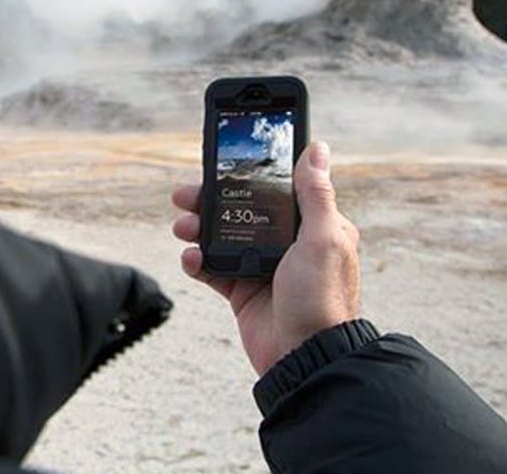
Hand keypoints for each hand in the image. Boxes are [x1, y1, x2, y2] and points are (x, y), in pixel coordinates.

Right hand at [172, 141, 360, 375]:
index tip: (221, 162)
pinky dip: (196, 261)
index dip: (248, 175)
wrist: (304, 357)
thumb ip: (315, 193)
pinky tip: (190, 258)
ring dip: (197, 228)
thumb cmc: (322, 299)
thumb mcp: (323, 238)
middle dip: (210, 200)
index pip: (276, 189)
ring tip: (182, 227)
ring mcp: (262, 267)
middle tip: (183, 195)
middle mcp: (287, 244)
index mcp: (313, 227)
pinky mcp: (242, 291)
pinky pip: (211, 268)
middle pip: (241, 209)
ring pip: (221, 235)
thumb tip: (318, 148)